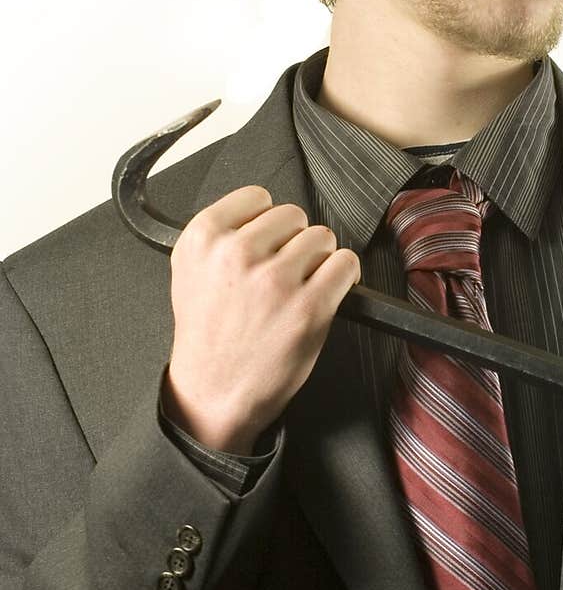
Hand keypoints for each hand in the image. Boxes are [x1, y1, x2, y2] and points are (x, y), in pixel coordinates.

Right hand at [162, 186, 359, 453]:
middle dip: (294, 241)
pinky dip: (344, 276)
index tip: (268, 240)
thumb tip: (260, 215)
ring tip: (301, 286)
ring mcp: (275, 279)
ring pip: (322, 237)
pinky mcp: (309, 305)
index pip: (257, 197)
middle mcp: (237, 253)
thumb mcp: (190, 274)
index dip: (267, 220)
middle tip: (284, 272)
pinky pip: (345, 264)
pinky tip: (326, 292)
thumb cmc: (208, 339)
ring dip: (319, 260)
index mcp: (203, 240)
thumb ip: (221, 237)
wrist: (214, 392)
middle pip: (293, 215)